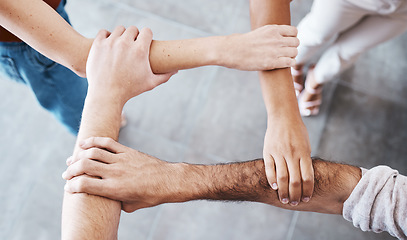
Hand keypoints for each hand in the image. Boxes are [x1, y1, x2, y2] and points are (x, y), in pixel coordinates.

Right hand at [62, 137, 178, 212]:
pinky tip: (84, 144)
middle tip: (67, 174)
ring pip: (93, 152)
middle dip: (71, 170)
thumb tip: (107, 198)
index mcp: (114, 189)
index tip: (68, 187)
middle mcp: (115, 173)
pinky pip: (107, 142)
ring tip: (72, 160)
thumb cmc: (151, 196)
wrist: (168, 181)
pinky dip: (93, 141)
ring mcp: (121, 160)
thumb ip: (116, 202)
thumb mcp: (131, 205)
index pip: (84, 185)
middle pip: (84, 166)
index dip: (71, 186)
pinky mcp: (128, 151)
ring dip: (79, 155)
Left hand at [86, 26, 176, 104]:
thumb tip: (176, 70)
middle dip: (134, 36)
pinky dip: (107, 37)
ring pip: (119, 29)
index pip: (147, 31)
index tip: (144, 41)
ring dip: (121, 35)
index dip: (147, 36)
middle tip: (132, 45)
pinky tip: (110, 45)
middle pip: (133, 29)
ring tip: (121, 45)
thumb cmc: (130, 90)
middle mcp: (125, 44)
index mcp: (140, 50)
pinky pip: (104, 32)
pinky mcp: (98, 45)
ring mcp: (110, 43)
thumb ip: (165, 76)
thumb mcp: (150, 83)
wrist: (106, 94)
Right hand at [220, 25, 298, 70]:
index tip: (287, 43)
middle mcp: (276, 38)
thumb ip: (272, 34)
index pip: (294, 31)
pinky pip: (290, 62)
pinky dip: (290, 64)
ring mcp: (275, 50)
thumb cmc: (243, 43)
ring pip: (294, 52)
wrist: (232, 51)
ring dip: (291, 56)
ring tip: (284, 59)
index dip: (292, 38)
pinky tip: (283, 64)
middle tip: (286, 52)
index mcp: (273, 29)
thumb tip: (279, 37)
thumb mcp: (260, 32)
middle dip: (292, 48)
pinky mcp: (272, 62)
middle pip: (296, 42)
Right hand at [263, 116, 313, 205]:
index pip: (307, 177)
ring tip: (284, 199)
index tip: (306, 199)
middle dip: (295, 195)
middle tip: (294, 203)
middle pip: (295, 181)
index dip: (307, 190)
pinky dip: (272, 180)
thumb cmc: (297, 132)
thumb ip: (305, 161)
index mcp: (304, 153)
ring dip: (283, 191)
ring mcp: (279, 153)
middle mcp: (292, 154)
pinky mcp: (268, 151)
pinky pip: (270, 169)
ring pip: (282, 177)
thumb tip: (305, 179)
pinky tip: (274, 188)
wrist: (283, 116)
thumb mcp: (306, 145)